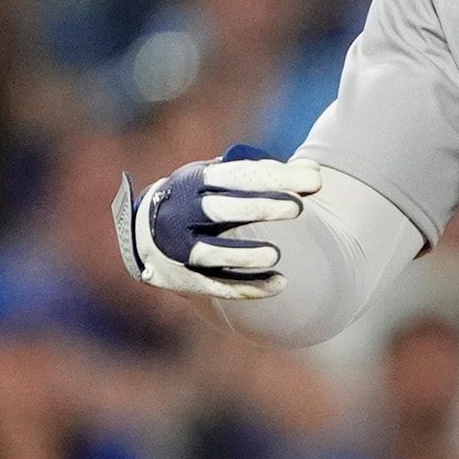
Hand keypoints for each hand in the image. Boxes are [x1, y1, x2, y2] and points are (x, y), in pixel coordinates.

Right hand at [112, 146, 321, 299]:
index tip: (313, 180)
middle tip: (297, 207)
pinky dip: (248, 287)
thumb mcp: (219, 179)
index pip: (234, 175)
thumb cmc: (199, 198)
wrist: (145, 233)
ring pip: (211, 253)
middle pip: (220, 210)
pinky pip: (217, 286)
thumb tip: (313, 171)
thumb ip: (264, 175)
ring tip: (275, 254)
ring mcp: (179, 248)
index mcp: (193, 181)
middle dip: (259, 207)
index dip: (273, 177)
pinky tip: (279, 284)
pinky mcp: (185, 279)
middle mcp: (181, 213)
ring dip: (244, 255)